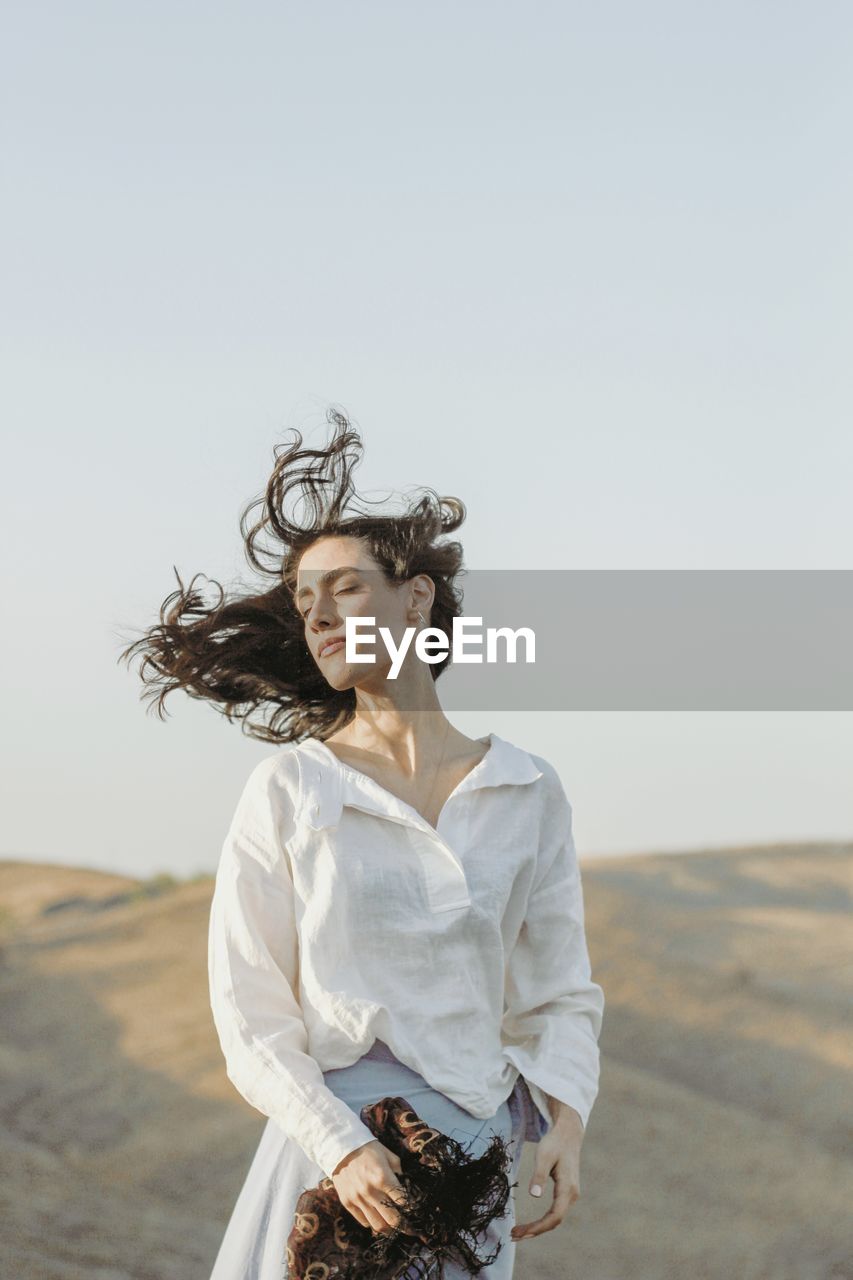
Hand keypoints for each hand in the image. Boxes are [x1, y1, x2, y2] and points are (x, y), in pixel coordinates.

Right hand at [331, 1140, 408, 1235]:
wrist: (340, 1146)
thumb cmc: (367, 1149)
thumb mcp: (387, 1154)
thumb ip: (398, 1170)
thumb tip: (405, 1183)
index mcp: (383, 1177)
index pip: (402, 1201)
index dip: (411, 1207)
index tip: (414, 1211)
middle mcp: (371, 1191)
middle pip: (392, 1219)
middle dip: (404, 1226)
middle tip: (410, 1229)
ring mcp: (358, 1199)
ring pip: (377, 1225)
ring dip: (389, 1230)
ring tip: (394, 1230)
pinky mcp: (347, 1202)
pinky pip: (363, 1221)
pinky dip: (372, 1224)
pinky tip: (377, 1219)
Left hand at [510, 1108, 582, 1242]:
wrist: (568, 1134)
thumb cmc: (555, 1143)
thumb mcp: (544, 1155)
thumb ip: (539, 1175)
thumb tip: (534, 1195)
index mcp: (568, 1188)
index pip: (554, 1216)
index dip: (538, 1227)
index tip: (521, 1232)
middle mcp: (572, 1195)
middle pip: (554, 1222)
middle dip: (534, 1231)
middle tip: (513, 1235)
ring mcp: (570, 1196)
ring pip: (554, 1219)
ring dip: (537, 1228)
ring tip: (517, 1233)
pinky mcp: (565, 1194)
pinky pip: (554, 1213)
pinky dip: (541, 1222)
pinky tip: (530, 1225)